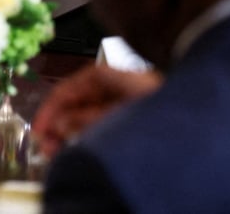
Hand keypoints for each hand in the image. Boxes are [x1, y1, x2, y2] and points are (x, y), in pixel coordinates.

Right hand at [31, 65, 161, 158]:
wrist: (190, 122)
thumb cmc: (155, 108)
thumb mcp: (113, 113)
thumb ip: (84, 118)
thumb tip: (59, 124)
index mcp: (103, 75)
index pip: (65, 89)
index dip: (49, 110)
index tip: (39, 130)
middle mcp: (109, 85)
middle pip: (73, 103)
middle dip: (57, 125)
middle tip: (47, 147)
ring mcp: (118, 99)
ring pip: (84, 115)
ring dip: (69, 133)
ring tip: (59, 152)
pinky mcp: (127, 114)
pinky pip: (99, 122)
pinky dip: (86, 135)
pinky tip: (79, 147)